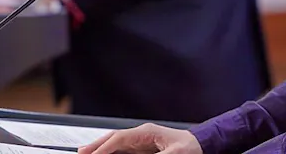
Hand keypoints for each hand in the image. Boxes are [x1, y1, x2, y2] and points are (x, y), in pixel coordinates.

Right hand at [78, 123, 201, 153]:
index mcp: (146, 132)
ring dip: (102, 149)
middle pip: (114, 139)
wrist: (204, 145)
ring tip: (88, 153)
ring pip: (117, 144)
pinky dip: (112, 153)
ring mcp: (142, 142)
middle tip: (81, 153)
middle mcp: (142, 135)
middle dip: (97, 145)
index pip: (119, 139)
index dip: (104, 148)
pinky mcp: (145, 149)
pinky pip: (124, 150)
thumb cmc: (192, 147)